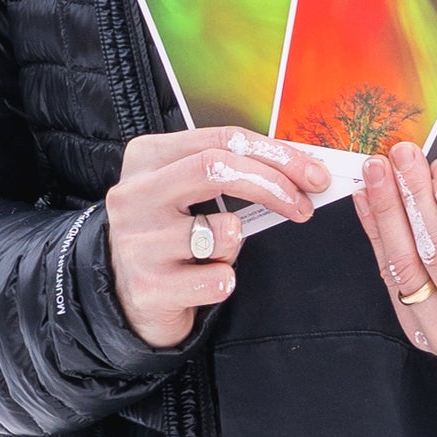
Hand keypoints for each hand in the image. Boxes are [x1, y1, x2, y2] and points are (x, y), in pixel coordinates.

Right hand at [107, 127, 328, 347]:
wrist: (123, 297)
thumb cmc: (169, 234)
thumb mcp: (185, 191)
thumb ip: (229, 171)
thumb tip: (303, 168)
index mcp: (148, 157)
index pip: (222, 139)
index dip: (277, 154)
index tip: (313, 174)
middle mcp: (135, 194)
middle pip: (217, 168)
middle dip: (273, 185)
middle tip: (304, 206)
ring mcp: (137, 241)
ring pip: (223, 231)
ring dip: (236, 245)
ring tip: (214, 255)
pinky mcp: (147, 286)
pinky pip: (218, 279)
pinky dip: (224, 281)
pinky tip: (200, 282)